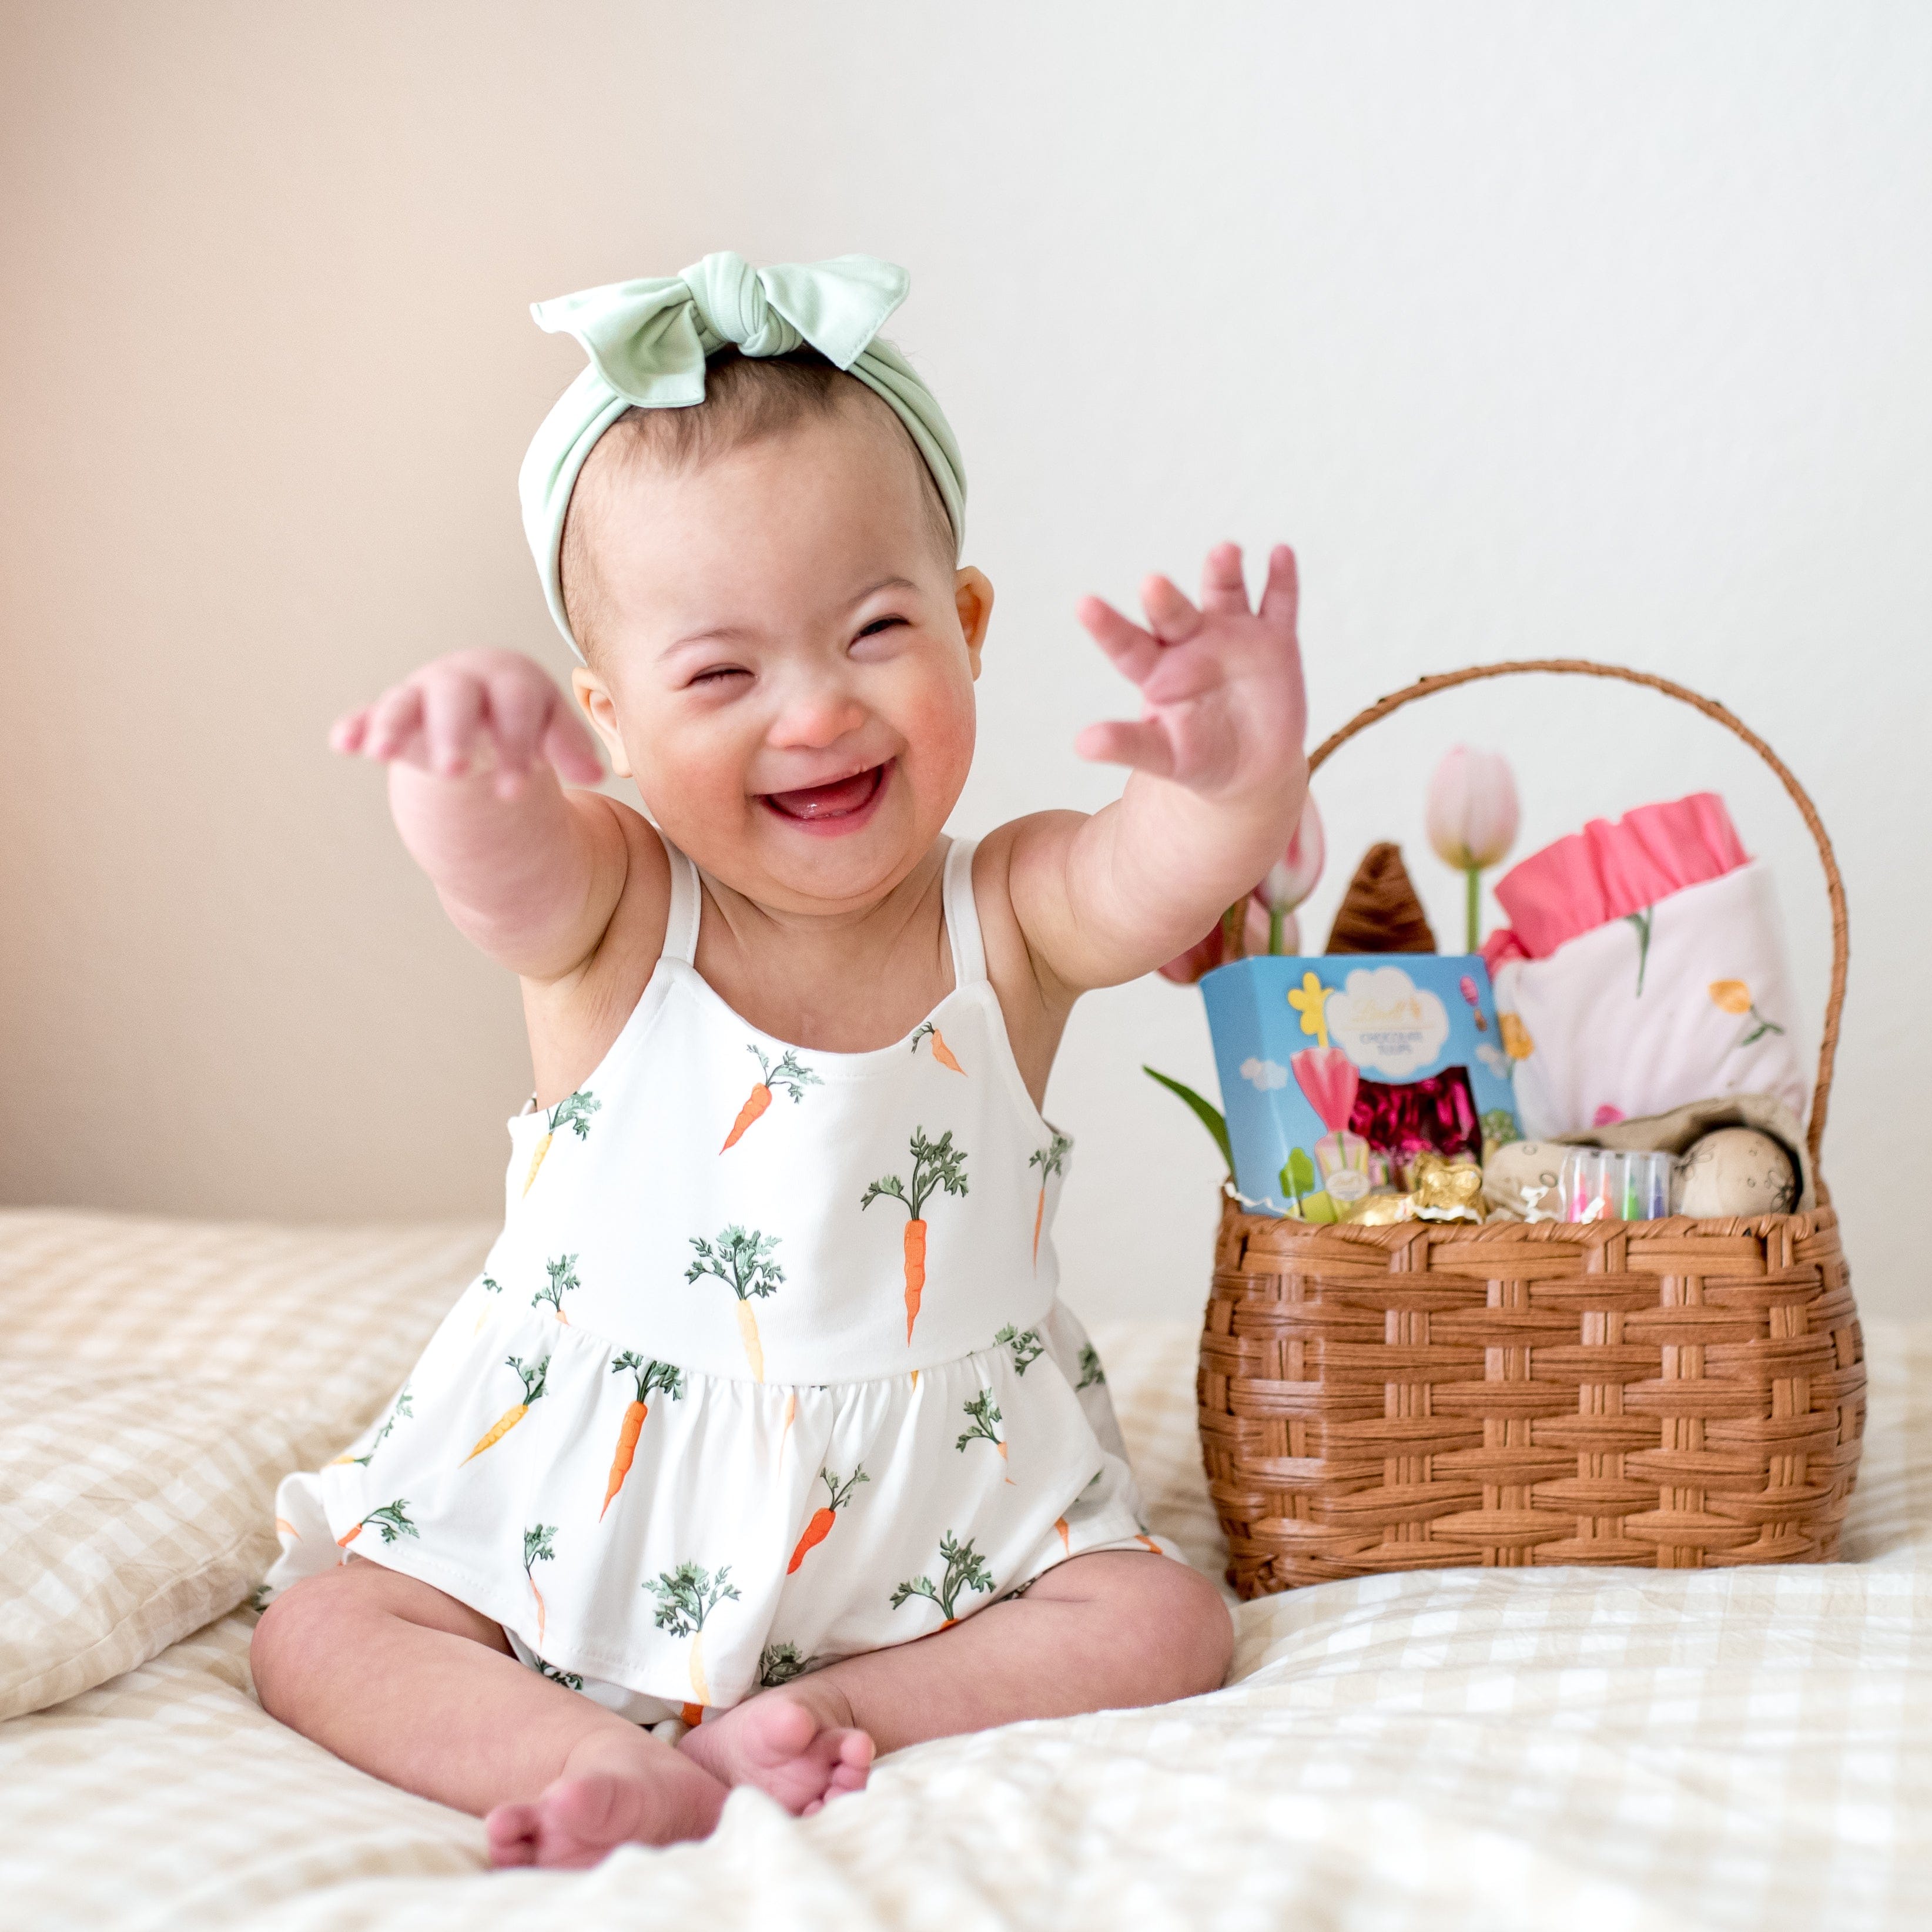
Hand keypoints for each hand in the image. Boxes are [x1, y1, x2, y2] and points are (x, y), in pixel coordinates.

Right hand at [330, 649, 603, 799]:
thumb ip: (571, 747)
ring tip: (382, 754)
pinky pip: (369, 717)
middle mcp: (463, 682)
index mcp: (511, 680)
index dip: (516, 744)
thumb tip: (597, 773)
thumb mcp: (551, 727)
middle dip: (454, 733)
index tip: (516, 790)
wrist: (481, 696)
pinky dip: (357, 728)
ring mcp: (423, 696)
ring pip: (405, 704)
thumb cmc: (524, 715)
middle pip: (457, 700)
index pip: (515, 706)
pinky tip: (344, 744)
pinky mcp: (393, 715)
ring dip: (394, 727)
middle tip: (454, 770)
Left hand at [1074, 543, 1305, 798]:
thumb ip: (1128, 744)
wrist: (1254, 766)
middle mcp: (1189, 642)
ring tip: (1225, 552)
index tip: (1084, 605)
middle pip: (1173, 613)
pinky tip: (1281, 554)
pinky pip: (1278, 604)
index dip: (1107, 627)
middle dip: (1164, 599)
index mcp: (1156, 670)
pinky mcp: (1274, 639)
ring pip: (1225, 594)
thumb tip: (1081, 745)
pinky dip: (1281, 580)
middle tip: (1152, 583)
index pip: (1126, 645)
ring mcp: (1232, 635)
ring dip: (1223, 572)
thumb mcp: (1163, 757)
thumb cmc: (1199, 758)